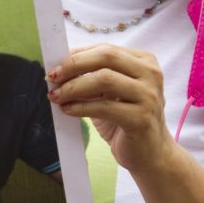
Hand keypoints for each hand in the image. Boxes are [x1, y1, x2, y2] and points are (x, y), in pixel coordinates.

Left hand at [46, 44, 175, 172]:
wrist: (151, 153)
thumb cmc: (127, 120)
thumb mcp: (110, 94)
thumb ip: (93, 78)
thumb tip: (59, 70)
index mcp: (144, 61)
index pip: (106, 49)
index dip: (77, 55)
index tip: (55, 65)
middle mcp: (150, 74)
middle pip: (106, 56)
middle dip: (74, 65)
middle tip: (52, 77)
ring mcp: (149, 96)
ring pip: (104, 79)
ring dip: (74, 87)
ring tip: (56, 96)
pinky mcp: (141, 119)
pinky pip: (104, 107)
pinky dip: (81, 107)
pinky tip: (68, 110)